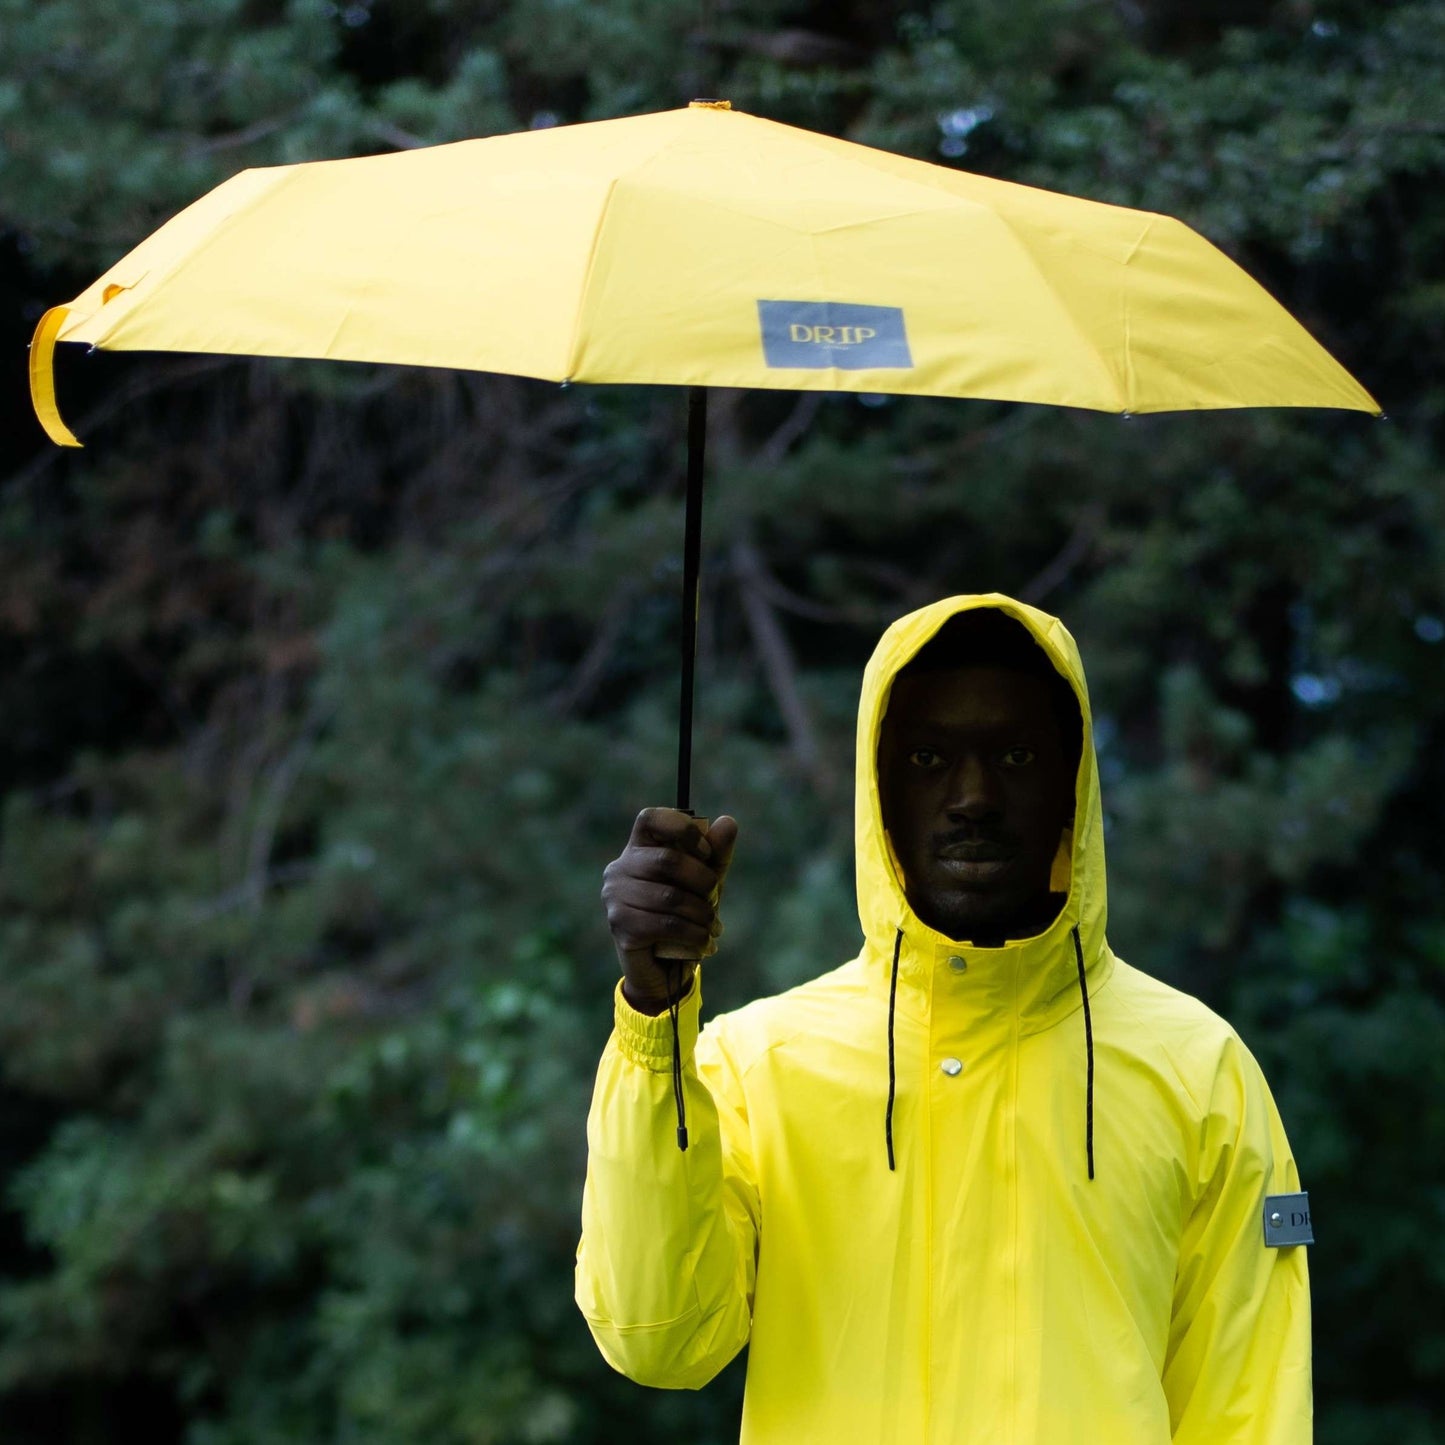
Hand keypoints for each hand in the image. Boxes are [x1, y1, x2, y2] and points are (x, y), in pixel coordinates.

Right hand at [601, 808, 738, 1014]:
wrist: (666, 968)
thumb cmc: (684, 914)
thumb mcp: (705, 882)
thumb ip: (716, 853)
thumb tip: (728, 822)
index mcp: (637, 848)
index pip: (651, 818)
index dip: (682, 829)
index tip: (705, 852)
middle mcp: (619, 868)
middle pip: (668, 860)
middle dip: (703, 881)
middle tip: (714, 898)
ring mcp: (615, 897)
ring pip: (671, 897)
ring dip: (702, 914)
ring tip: (712, 926)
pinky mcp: (621, 926)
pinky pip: (667, 924)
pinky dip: (694, 934)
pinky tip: (704, 942)